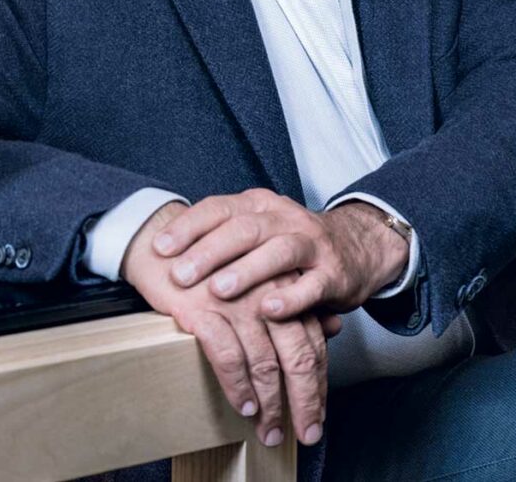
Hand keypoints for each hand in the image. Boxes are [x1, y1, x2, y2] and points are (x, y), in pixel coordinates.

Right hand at [122, 202, 338, 447]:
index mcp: (284, 284)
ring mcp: (236, 301)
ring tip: (269, 430)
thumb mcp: (260, 275)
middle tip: (305, 433)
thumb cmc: (213, 262)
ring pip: (264, 362)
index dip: (317, 382)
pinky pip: (228, 357)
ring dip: (270, 403)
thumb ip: (296, 300)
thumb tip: (332, 326)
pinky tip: (243, 405)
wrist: (162, 242)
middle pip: (297, 355)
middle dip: (303, 401)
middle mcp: (266, 293)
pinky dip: (238, 386)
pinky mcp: (204, 309)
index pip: (312, 341)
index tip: (317, 414)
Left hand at [153, 190, 409, 320]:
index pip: (218, 208)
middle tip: (181, 275)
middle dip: (208, 252)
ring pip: (277, 252)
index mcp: (258, 204)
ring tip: (219, 291)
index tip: (160, 249)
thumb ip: (216, 236)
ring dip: (246, 272)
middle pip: (243, 228)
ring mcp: (311, 243)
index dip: (188, 227)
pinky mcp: (333, 273)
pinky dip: (290, 298)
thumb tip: (159, 252)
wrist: (355, 245)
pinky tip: (268, 310)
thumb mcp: (254, 229)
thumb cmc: (289, 242)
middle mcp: (283, 217)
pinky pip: (312, 285)